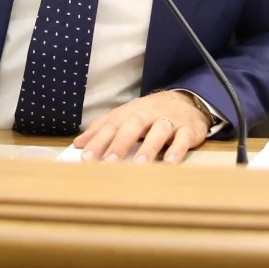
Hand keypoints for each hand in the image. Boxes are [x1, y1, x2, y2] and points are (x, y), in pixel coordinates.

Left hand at [73, 91, 209, 163]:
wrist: (190, 102)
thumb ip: (104, 128)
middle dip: (120, 144)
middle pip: (133, 125)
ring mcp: (171, 120)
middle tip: (109, 164)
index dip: (99, 140)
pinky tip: (170, 163)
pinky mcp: (189, 129)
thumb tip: (78, 143)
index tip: (86, 158)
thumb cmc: (152, 114)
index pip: (112, 124)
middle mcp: (150, 113)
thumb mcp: (128, 116)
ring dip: (149, 148)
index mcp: (132, 111)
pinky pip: (183, 138)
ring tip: (139, 166)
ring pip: (159, 131)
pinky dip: (177, 150)